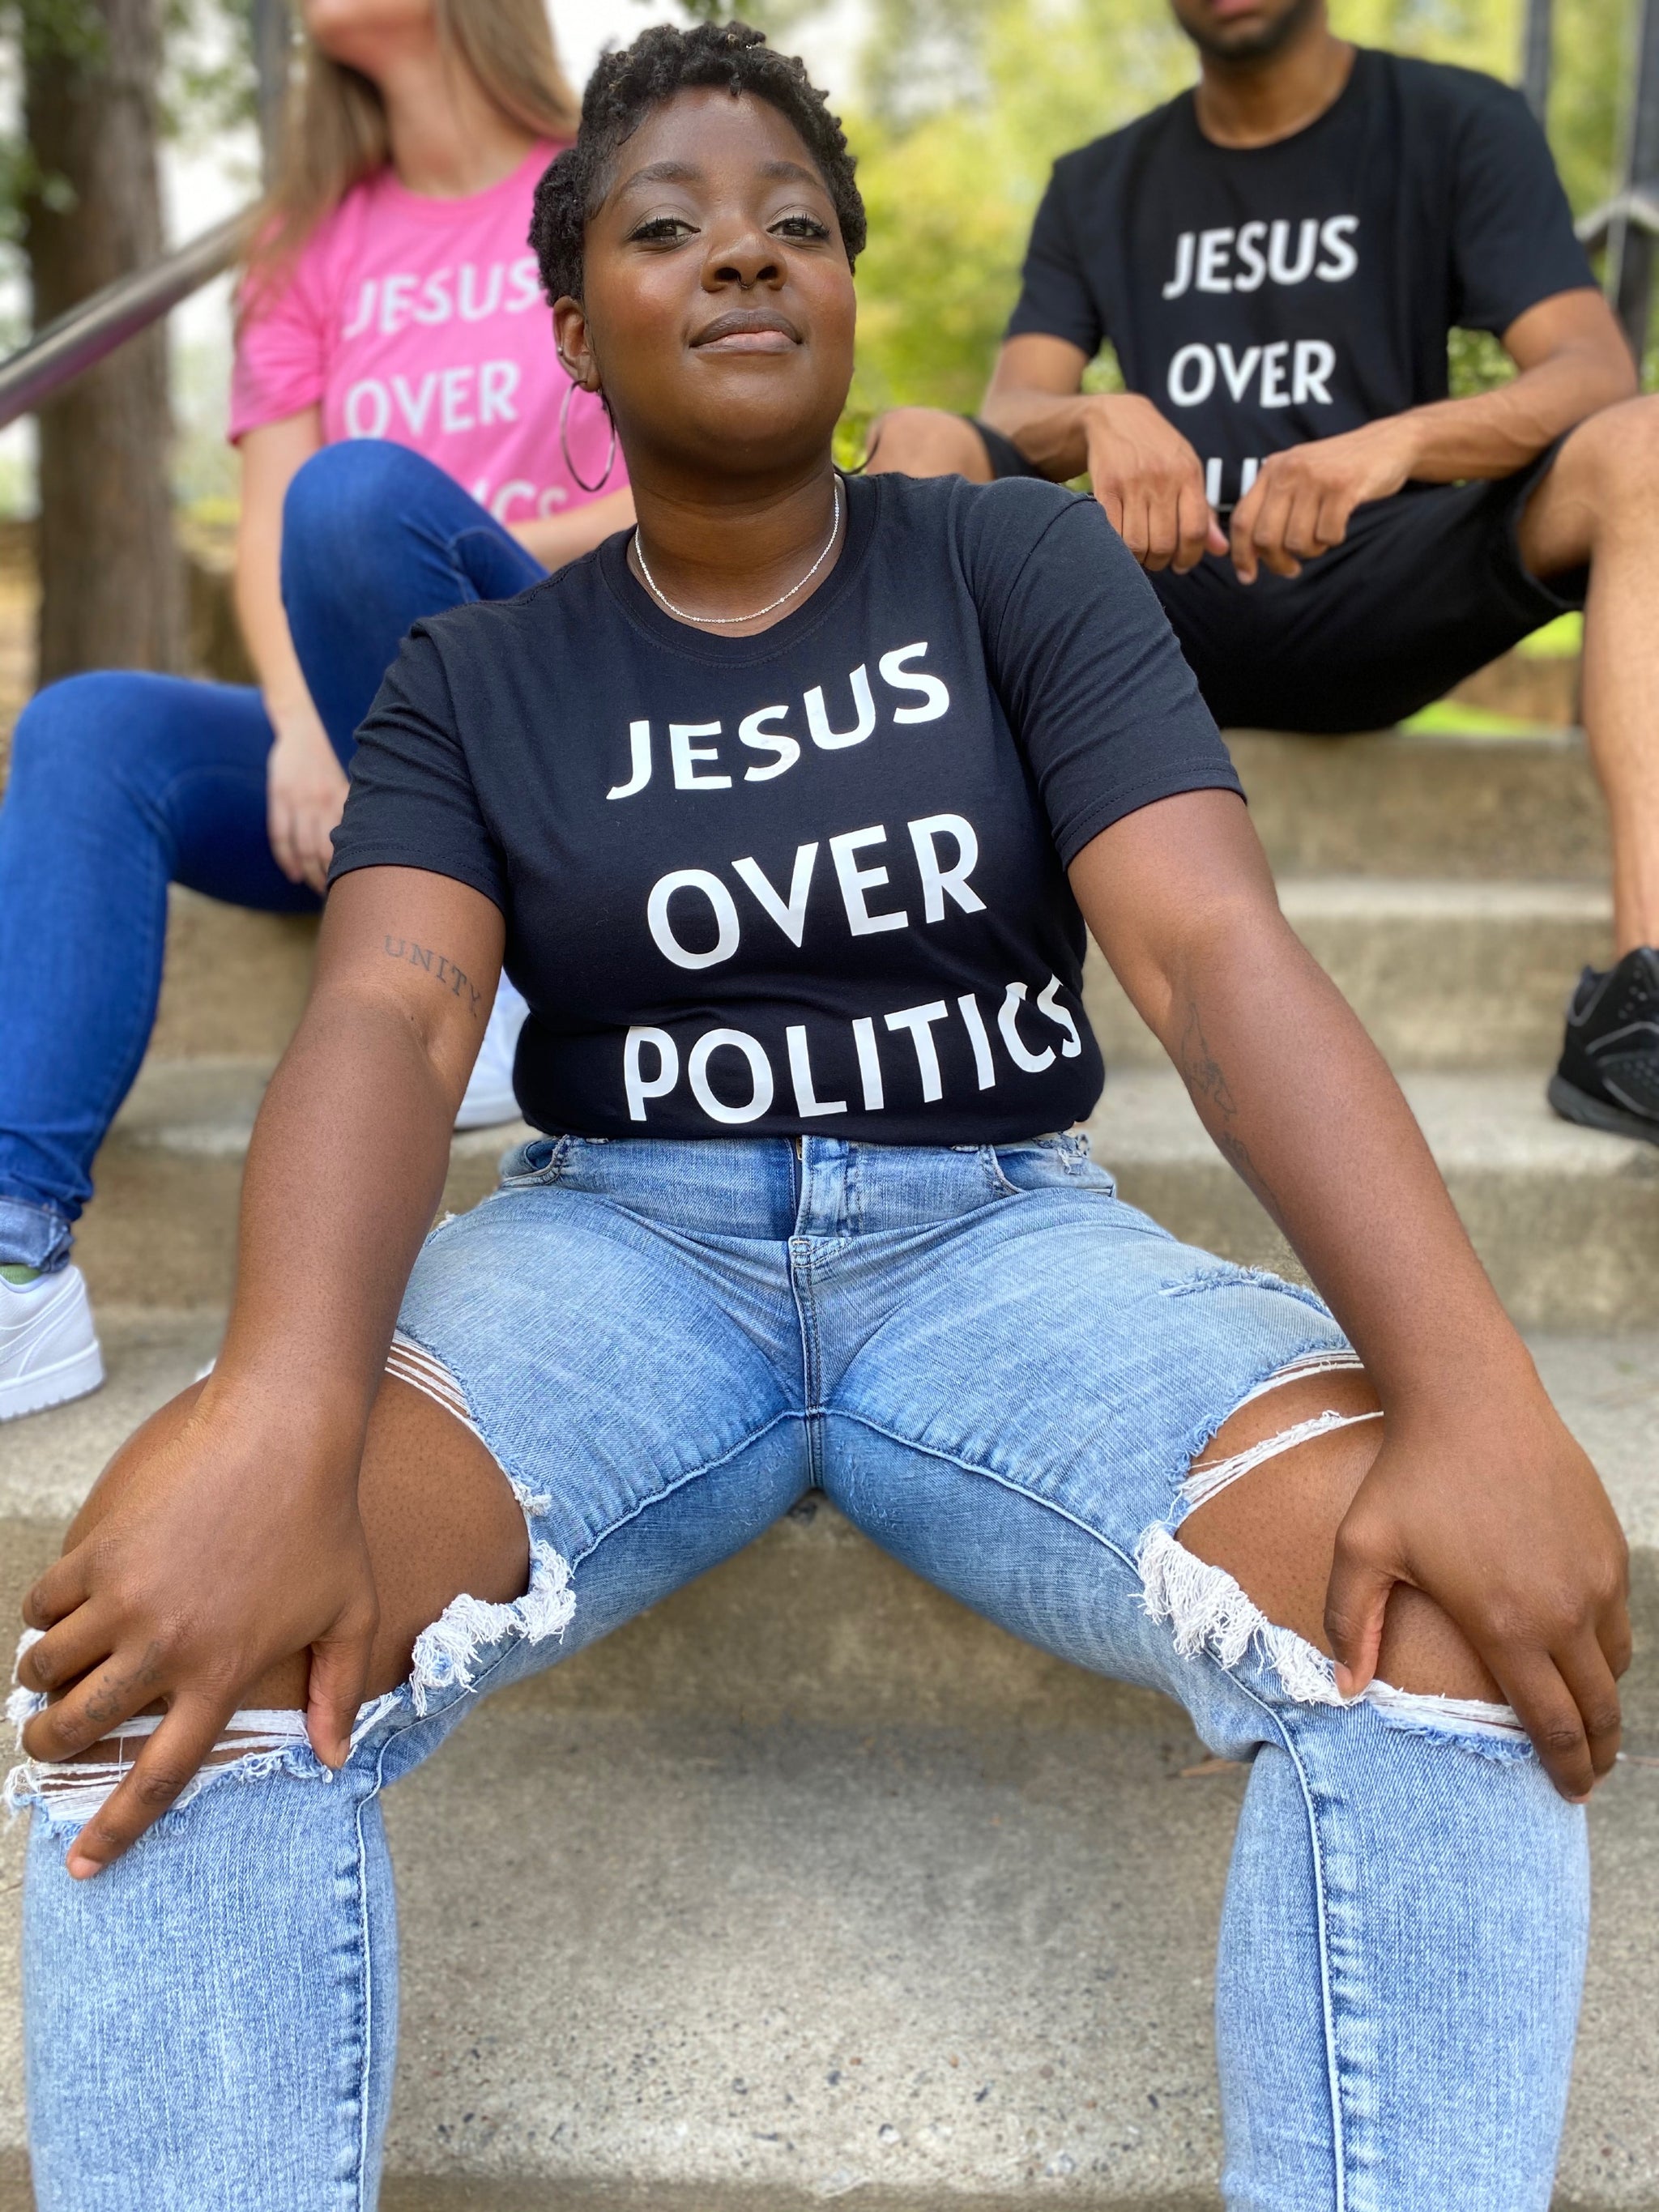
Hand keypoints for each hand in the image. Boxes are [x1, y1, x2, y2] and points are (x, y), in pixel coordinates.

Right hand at [15, 1384, 378, 1875]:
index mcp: (223, 1674)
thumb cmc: (325, 1525)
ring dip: (42, 1680)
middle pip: (78, 1728)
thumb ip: (338, 1691)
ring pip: (47, 1668)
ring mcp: (127, 1598)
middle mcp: (166, 1646)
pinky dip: (43, 1616)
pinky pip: (43, 1604)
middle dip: (49, 1745)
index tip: (80, 1867)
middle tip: (48, 1739)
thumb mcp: (350, 1613)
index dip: (116, 1830)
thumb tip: (333, 1760)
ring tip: (57, 1673)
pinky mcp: (101, 1552)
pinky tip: (64, 1612)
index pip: (160, 1777)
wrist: (282, 1438)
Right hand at [267, 703, 348, 894]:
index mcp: (342, 800)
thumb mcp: (347, 785)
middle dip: (330, 877)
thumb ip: (352, 811)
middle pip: (324, 851)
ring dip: (310, 873)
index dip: (350, 868)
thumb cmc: (329, 763)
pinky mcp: (278, 796)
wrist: (304, 728)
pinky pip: (279, 834)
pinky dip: (286, 858)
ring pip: (302, 847)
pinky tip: (294, 874)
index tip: (357, 888)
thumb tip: (367, 844)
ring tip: (316, 891)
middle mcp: (321, 802)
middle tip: (336, 898)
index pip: (346, 843)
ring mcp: (297, 800)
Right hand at [1083, 394, 1228, 573]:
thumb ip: (1203, 511)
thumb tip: (1221, 550)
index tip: (1181, 564)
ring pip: (1137, 543)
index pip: (1194, 530)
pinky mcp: (1105, 487)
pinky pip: (1112, 532)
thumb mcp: (1188, 470)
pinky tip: (1121, 543)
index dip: (1190, 557)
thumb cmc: (1159, 449)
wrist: (1116, 417)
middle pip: (1164, 542)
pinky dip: (1117, 546)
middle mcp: (1161, 478)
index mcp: (1187, 474)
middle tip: (1157, 560)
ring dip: (1139, 558)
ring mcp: (1132, 483)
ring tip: (1140, 553)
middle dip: (1161, 561)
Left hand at [1229, 418, 1416, 583]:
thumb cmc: (1339, 471)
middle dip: (1278, 563)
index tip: (1247, 577)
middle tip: (1292, 569)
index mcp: (1272, 470)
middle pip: (1266, 538)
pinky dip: (1334, 540)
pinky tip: (1339, 527)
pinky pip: (1328, 535)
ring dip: (1311, 550)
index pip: (1242, 520)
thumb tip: (1250, 554)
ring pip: (1297, 541)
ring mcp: (1315, 477)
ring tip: (1322, 537)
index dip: (1241, 554)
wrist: (1388, 443)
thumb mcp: (1299, 478)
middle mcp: (1288, 470)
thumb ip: (1274, 506)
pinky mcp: (1342, 485)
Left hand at [1324, 1383, 1629, 1799]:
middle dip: (1597, 1752)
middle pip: (1599, 1708)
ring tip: (1585, 1717)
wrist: (1471, 1402)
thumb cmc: (1409, 1475)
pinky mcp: (1610, 1545)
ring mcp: (1595, 1576)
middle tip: (1586, 1775)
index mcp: (1507, 1624)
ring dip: (1604, 1698)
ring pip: (1615, 1663)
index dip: (1564, 1766)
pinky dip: (1608, 1648)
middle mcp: (1564, 1609)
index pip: (1552, 1723)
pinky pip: (1619, 1616)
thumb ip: (1351, 1624)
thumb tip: (1342, 1690)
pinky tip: (1583, 1654)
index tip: (1566, 1792)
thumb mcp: (1361, 1549)